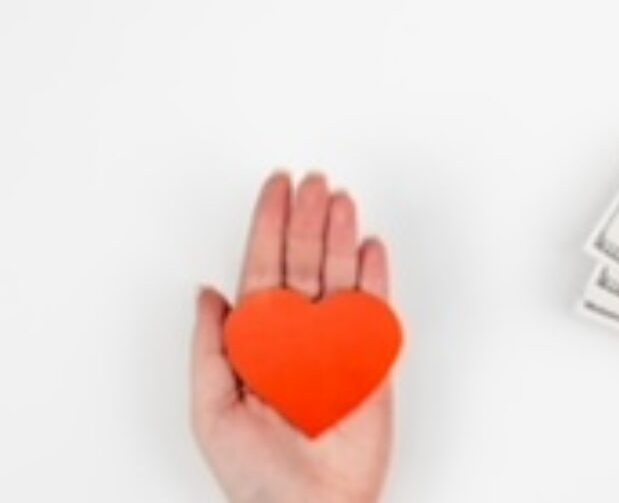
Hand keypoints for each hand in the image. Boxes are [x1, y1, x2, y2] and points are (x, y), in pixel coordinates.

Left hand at [191, 172, 393, 502]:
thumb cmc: (256, 472)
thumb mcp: (211, 407)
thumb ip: (211, 347)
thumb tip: (206, 293)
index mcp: (260, 342)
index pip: (263, 268)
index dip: (267, 226)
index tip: (275, 189)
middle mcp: (299, 335)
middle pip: (304, 262)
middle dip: (308, 218)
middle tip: (313, 180)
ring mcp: (337, 344)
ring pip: (340, 276)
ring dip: (340, 235)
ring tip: (341, 198)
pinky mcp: (371, 360)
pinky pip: (375, 310)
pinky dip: (376, 277)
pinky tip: (371, 247)